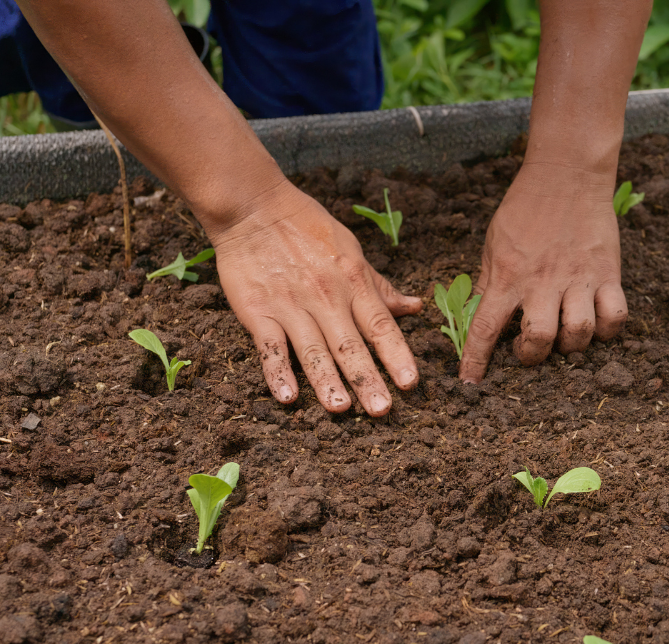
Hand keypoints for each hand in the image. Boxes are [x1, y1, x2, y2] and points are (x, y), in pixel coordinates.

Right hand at [209, 182, 422, 414]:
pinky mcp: (257, 311)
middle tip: (382, 410)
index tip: (410, 383)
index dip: (397, 355)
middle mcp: (326, 297)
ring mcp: (291, 306)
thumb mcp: (352, 250)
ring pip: (313, 351)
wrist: (253, 207)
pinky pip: (270, 347)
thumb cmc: (307, 226)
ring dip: (327, 381)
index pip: (380, 326)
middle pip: (350, 345)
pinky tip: (287, 397)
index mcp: (353, 282)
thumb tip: (414, 307)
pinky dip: (278, 372)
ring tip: (340, 409)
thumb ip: (380, 286)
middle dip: (367, 379)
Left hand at [459, 162, 628, 381]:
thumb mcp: (493, 243)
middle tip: (530, 348)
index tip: (471, 384)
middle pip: (539, 340)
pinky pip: (615, 317)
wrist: (566, 174)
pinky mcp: (608, 274)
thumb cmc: (525, 208)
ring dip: (570, 346)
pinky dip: (608, 329)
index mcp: (508, 276)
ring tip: (564, 335)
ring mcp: (578, 279)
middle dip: (532, 356)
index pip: (485, 328)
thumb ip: (486, 282)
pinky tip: (597, 323)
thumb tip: (473, 317)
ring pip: (579, 334)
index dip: (475, 361)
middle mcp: (543, 282)